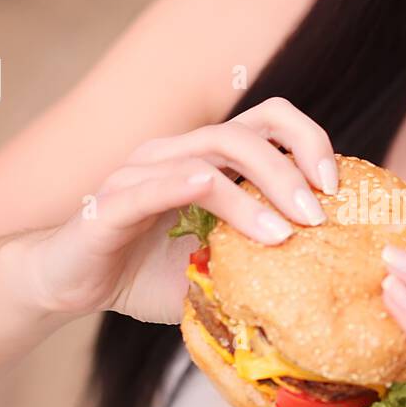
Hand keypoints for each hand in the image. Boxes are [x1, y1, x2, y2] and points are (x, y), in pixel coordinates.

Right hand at [22, 97, 338, 323]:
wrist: (68, 284)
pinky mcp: (109, 205)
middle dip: (291, 167)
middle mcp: (173, 152)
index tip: (337, 186)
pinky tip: (211, 193)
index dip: (307, 140)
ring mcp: (140, 173)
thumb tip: (322, 283)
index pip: (266, 121)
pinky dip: (185, 185)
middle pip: (244, 132)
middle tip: (319, 213)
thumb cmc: (144, 273)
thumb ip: (258, 263)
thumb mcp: (215, 268)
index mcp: (204, 157)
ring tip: (284, 231)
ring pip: (206, 158)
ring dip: (253, 192)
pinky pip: (152, 186)